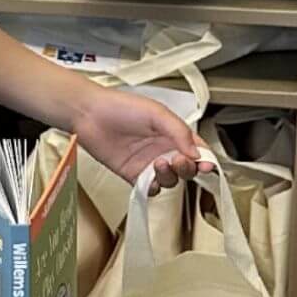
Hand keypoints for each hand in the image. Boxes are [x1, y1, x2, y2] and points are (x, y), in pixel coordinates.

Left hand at [71, 87, 211, 192]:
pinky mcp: (132, 174)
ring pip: (170, 180)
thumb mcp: (157, 113)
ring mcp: (148, 164)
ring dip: (170, 176)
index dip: (205, 160)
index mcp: (173, 134)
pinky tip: (150, 178)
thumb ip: (179, 131)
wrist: (89, 114)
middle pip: (186, 169)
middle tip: (180, 161)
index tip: (207, 165)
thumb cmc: (120, 107)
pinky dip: (153, 187)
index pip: (197, 151)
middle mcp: (163, 150)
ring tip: (160, 162)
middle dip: (188, 169)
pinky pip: (149, 188)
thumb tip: (196, 152)